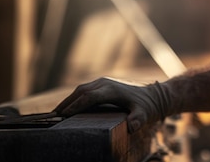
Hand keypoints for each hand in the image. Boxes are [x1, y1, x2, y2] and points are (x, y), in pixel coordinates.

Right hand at [54, 77, 171, 132]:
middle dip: (67, 103)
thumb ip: (138, 119)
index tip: (62, 116)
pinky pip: (86, 89)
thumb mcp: (144, 114)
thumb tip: (132, 126)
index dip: (75, 105)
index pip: (88, 97)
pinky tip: (70, 107)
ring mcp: (105, 82)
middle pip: (81, 91)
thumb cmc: (148, 106)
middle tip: (53, 117)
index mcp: (111, 89)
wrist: (156, 95)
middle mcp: (106, 83)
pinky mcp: (105, 84)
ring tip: (57, 113)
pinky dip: (76, 97)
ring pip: (82, 89)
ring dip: (69, 99)